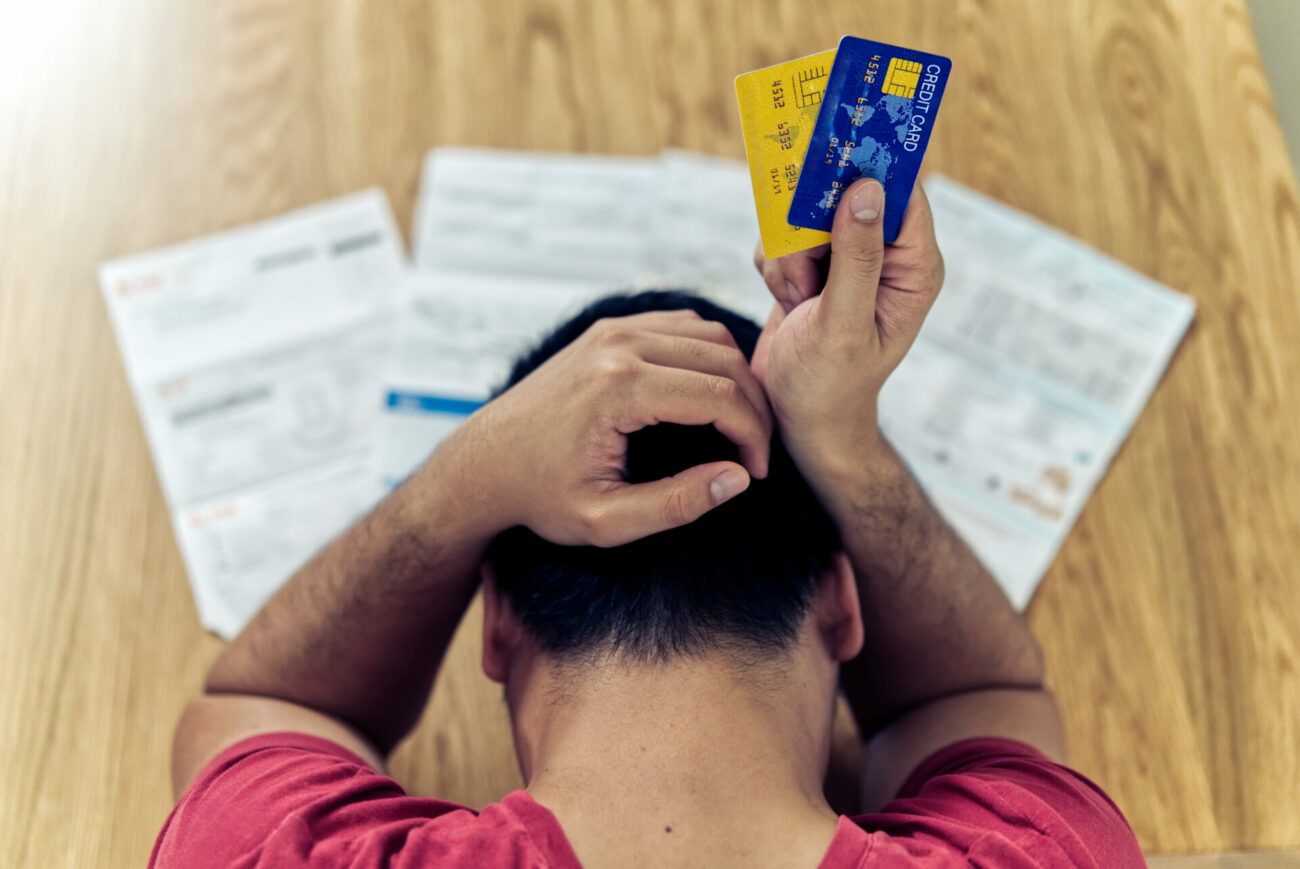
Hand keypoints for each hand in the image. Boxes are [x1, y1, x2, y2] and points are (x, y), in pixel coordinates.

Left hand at [443, 310, 772, 547]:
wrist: (484, 464)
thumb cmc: (540, 497)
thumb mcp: (606, 521)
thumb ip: (676, 505)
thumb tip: (737, 479)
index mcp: (618, 388)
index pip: (721, 395)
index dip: (754, 436)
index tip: (754, 474)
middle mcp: (618, 345)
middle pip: (723, 358)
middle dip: (754, 407)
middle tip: (755, 453)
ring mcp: (612, 330)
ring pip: (707, 335)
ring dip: (735, 378)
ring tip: (738, 428)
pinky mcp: (608, 329)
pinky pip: (680, 328)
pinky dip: (707, 357)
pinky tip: (709, 399)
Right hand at [751, 178, 944, 481]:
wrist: (798, 419)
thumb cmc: (830, 385)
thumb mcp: (844, 324)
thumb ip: (856, 258)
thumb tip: (866, 189)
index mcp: (914, 267)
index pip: (902, 192)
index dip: (870, 168)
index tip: (834, 153)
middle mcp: (887, 255)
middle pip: (843, 195)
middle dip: (809, 231)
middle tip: (805, 277)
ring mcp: (847, 258)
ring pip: (804, 215)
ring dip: (788, 256)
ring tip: (797, 301)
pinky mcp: (813, 264)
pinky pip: (782, 237)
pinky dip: (774, 267)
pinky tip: (787, 302)